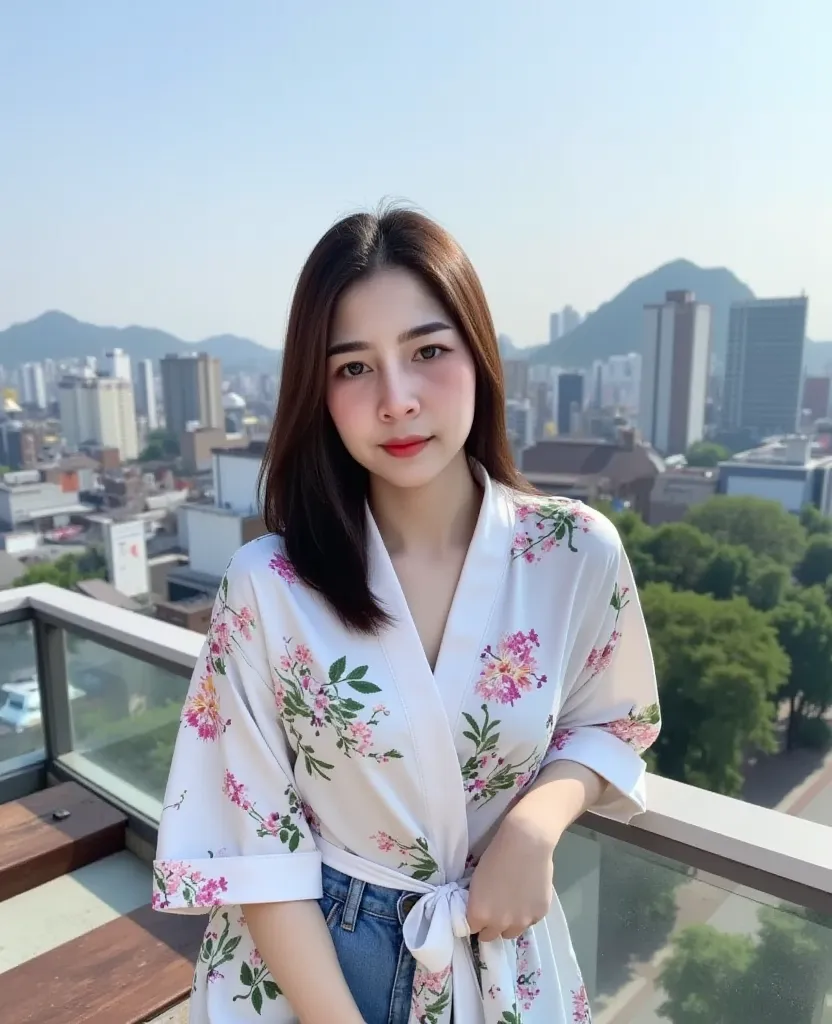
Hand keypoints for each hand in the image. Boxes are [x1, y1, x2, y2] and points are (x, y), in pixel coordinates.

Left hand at [465, 815, 556, 941]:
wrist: (526, 843)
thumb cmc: (495, 855)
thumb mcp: (477, 881)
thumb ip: (479, 904)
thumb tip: (482, 911)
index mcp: (479, 915)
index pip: (473, 929)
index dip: (476, 920)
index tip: (479, 912)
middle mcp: (500, 924)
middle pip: (491, 936)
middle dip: (491, 926)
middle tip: (495, 909)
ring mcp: (522, 922)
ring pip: (512, 932)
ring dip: (510, 923)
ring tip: (513, 904)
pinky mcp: (540, 915)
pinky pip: (531, 921)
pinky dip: (528, 912)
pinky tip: (528, 895)